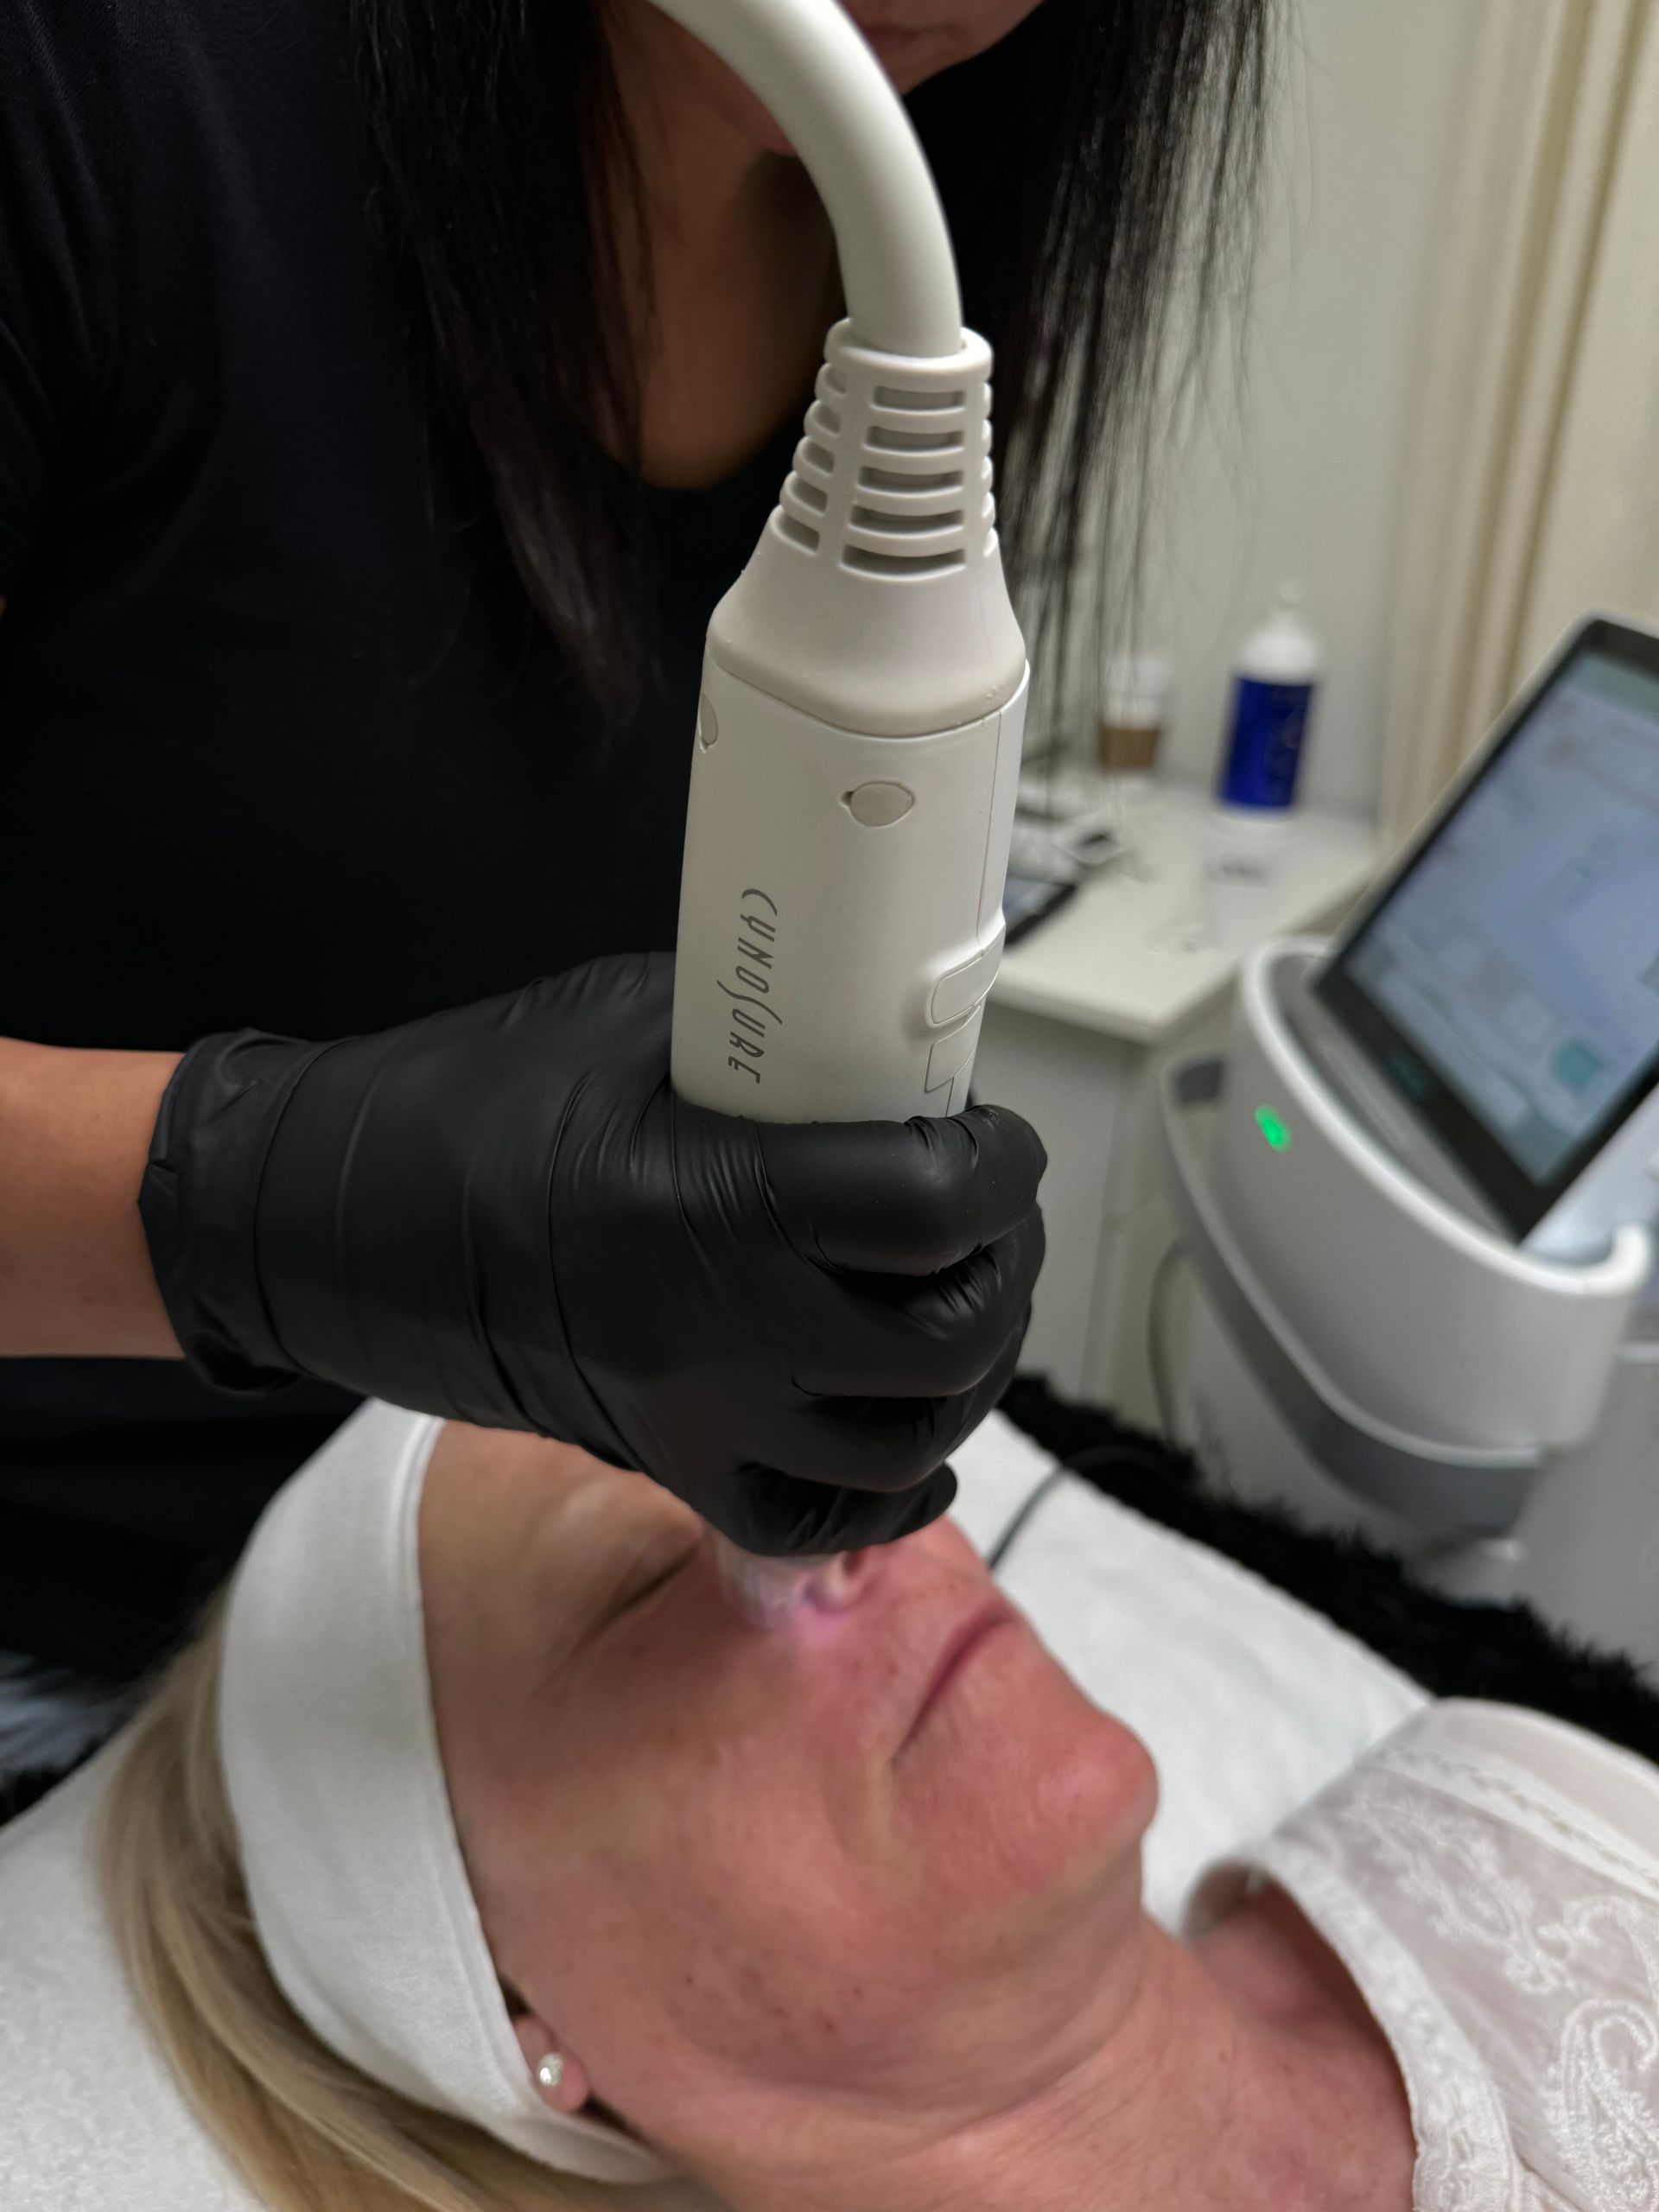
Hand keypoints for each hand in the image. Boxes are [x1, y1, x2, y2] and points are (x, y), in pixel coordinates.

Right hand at [142, 954, 1045, 1552]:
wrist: (340, 1225)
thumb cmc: (472, 1106)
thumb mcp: (637, 1025)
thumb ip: (777, 1049)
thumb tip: (891, 1057)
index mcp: (706, 1199)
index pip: (929, 1208)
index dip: (998, 1166)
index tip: (991, 1138)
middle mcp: (712, 1332)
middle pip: (947, 1339)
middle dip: (1000, 1266)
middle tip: (988, 1215)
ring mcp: (694, 1421)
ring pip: (910, 1441)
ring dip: (968, 1371)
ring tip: (956, 1301)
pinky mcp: (671, 1469)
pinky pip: (825, 1522)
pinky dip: (896, 1485)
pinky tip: (914, 1429)